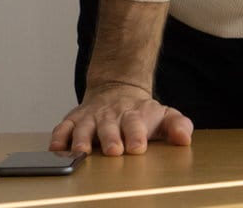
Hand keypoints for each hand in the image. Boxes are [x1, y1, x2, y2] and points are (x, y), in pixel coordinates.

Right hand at [48, 82, 193, 155]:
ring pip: (83, 128)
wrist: (117, 90)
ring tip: (81, 152)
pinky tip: (57, 149)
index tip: (138, 147)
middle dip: (110, 139)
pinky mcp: (73, 120)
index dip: (136, 135)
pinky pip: (62, 128)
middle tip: (113, 151)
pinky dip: (58, 137)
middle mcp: (110, 115)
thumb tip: (185, 138)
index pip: (135, 124)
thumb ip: (177, 125)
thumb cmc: (141, 112)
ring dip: (81, 140)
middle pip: (109, 127)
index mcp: (133, 115)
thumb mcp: (163, 115)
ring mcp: (90, 118)